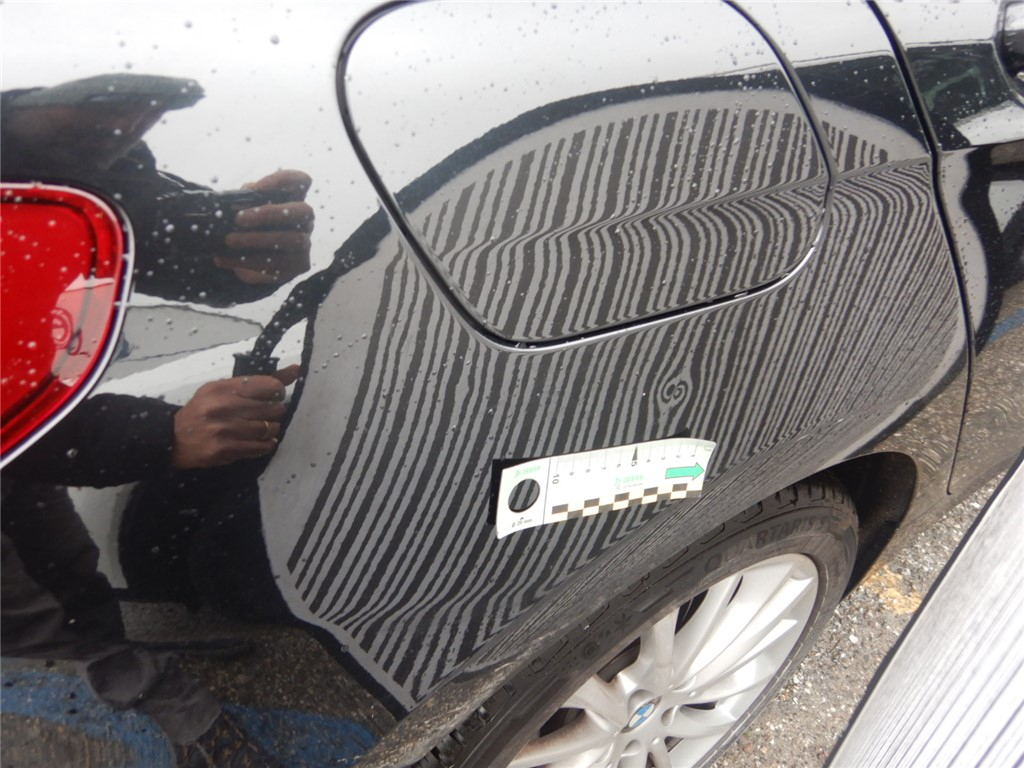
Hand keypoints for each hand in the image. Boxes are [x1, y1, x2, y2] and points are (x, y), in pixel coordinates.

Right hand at [171, 365, 300, 468]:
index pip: (269, 385)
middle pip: (273, 409)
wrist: (172, 438)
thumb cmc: (203, 410)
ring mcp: (224, 430)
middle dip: (274, 412)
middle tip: (266, 414)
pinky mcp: (225, 450)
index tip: (273, 396)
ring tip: (261, 429)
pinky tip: (259, 442)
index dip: (278, 392)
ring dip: (271, 430)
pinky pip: (261, 447)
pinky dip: (266, 445)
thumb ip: (260, 381)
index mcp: (224, 388)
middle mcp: (224, 407)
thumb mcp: (224, 389)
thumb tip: (296, 370)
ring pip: (269, 429)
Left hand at [214, 170, 314, 284]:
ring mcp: (305, 244)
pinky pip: (275, 264)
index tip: (258, 187)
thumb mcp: (247, 209)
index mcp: (293, 201)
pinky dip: (245, 261)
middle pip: (303, 210)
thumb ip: (246, 200)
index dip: (284, 180)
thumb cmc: (252, 227)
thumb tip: (241, 196)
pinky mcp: (297, 266)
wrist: (254, 261)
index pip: (302, 181)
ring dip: (256, 239)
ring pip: (290, 239)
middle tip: (239, 219)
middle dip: (270, 213)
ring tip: (229, 240)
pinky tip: (223, 259)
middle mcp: (305, 221)